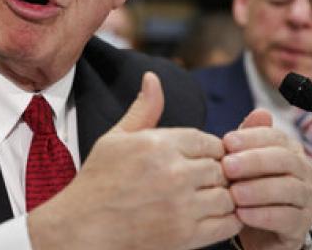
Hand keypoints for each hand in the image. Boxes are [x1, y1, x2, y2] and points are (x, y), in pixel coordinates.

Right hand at [28, 72, 241, 249]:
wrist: (83, 228)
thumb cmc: (97, 182)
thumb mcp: (115, 138)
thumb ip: (143, 110)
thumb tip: (152, 78)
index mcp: (159, 145)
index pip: (207, 141)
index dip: (207, 150)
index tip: (196, 160)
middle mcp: (174, 173)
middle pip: (220, 166)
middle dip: (214, 173)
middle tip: (200, 181)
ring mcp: (183, 206)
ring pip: (227, 194)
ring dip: (221, 196)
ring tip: (203, 199)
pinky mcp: (187, 236)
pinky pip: (228, 223)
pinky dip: (227, 219)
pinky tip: (210, 216)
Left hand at [223, 109, 311, 249]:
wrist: (255, 232)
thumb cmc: (248, 191)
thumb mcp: (243, 164)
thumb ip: (248, 140)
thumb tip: (260, 112)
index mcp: (289, 151)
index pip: (275, 137)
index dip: (251, 138)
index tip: (226, 142)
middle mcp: (303, 172)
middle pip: (284, 160)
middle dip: (254, 161)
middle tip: (228, 166)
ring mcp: (306, 199)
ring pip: (288, 189)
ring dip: (259, 190)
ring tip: (234, 194)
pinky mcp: (301, 226)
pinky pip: (286, 218)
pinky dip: (263, 216)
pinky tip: (243, 215)